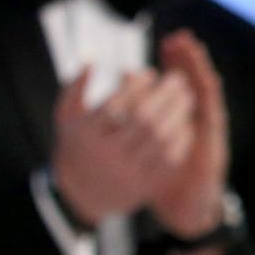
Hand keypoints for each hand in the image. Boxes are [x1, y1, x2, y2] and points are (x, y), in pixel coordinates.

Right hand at [50, 64, 193, 223]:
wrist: (80, 193)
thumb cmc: (78, 143)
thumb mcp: (66, 116)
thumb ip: (76, 86)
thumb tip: (92, 60)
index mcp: (85, 134)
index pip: (116, 104)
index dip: (136, 85)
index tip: (151, 73)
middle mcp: (105, 155)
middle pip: (144, 120)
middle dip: (166, 95)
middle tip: (179, 79)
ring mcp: (125, 172)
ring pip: (161, 139)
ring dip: (179, 114)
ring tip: (187, 97)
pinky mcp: (142, 186)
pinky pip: (169, 160)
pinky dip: (181, 139)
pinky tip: (185, 123)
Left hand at [146, 30, 230, 243]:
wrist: (187, 203)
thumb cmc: (164, 174)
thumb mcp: (146, 146)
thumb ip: (138, 124)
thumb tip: (118, 102)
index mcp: (181, 115)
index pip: (180, 79)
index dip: (176, 60)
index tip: (168, 42)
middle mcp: (197, 116)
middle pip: (194, 78)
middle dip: (187, 57)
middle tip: (179, 37)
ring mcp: (207, 125)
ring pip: (206, 88)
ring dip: (199, 68)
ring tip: (192, 48)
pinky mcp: (213, 137)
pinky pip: (212, 109)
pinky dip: (209, 92)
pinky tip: (205, 76)